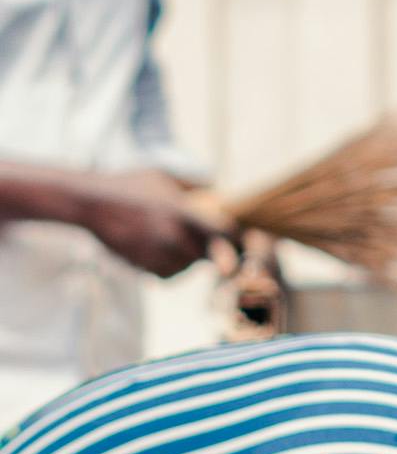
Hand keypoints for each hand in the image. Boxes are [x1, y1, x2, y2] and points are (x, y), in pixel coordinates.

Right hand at [77, 169, 228, 278]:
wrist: (93, 204)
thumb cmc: (131, 184)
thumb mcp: (166, 178)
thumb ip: (191, 189)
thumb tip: (215, 191)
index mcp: (183, 212)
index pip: (223, 233)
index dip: (236, 240)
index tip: (245, 242)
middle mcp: (173, 236)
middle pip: (207, 254)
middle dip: (212, 251)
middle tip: (213, 244)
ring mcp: (156, 254)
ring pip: (186, 267)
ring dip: (187, 259)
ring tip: (172, 239)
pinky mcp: (142, 266)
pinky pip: (167, 275)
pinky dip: (169, 268)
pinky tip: (158, 250)